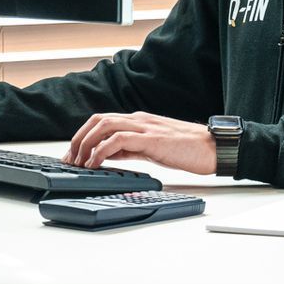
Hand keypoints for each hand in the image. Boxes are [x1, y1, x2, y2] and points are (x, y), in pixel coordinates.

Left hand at [67, 112, 216, 173]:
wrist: (212, 148)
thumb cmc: (188, 149)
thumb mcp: (153, 147)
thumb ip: (131, 148)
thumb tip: (109, 154)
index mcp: (139, 120)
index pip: (103, 120)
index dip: (84, 135)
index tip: (74, 153)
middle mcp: (139, 119)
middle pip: (98, 120)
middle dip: (79, 138)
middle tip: (70, 159)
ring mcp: (145, 127)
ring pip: (104, 125)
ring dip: (86, 144)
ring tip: (79, 162)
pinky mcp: (151, 138)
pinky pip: (118, 139)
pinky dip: (102, 150)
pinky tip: (96, 163)